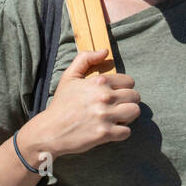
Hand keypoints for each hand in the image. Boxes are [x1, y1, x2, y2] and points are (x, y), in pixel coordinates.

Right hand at [26, 50, 140, 158]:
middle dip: (128, 101)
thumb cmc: (61, 103)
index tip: (116, 93)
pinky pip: (127, 131)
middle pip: (135, 96)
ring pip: (135, 112)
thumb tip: (105, 52)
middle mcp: (104, 97)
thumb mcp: (69, 76)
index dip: (124, 87)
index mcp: (98, 81)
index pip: (129, 81)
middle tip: (118, 106)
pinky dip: (122, 132)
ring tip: (118, 116)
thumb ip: (86, 58)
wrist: (50, 130)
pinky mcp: (105, 134)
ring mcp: (105, 116)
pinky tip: (112, 129)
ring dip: (128, 115)